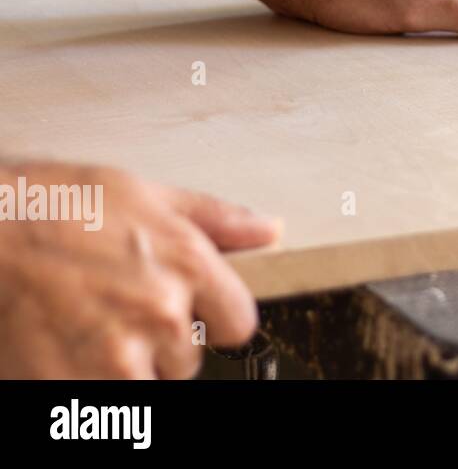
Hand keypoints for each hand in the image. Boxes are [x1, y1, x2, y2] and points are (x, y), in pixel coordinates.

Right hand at [0, 162, 278, 378]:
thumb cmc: (49, 207)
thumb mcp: (141, 193)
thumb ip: (214, 219)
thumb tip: (267, 229)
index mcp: (187, 264)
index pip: (240, 324)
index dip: (213, 320)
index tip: (191, 313)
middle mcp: (161, 312)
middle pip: (187, 360)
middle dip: (157, 343)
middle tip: (113, 310)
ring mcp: (118, 356)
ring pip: (146, 387)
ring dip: (122, 370)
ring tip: (85, 328)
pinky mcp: (73, 387)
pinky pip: (102, 405)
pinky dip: (83, 384)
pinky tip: (62, 348)